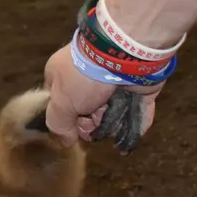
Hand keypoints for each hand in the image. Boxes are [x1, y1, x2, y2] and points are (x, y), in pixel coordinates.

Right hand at [41, 44, 161, 152]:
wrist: (124, 55)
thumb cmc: (85, 76)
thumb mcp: (61, 102)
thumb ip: (59, 124)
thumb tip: (66, 141)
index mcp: (64, 75)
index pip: (61, 103)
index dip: (67, 119)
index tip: (73, 126)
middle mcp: (88, 79)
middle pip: (87, 113)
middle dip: (90, 122)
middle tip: (94, 118)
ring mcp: (114, 83)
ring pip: (110, 115)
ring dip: (110, 124)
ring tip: (112, 116)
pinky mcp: (137, 89)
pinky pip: (135, 113)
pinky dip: (132, 127)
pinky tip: (127, 140)